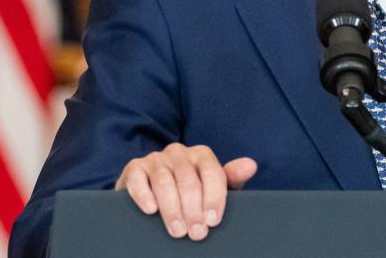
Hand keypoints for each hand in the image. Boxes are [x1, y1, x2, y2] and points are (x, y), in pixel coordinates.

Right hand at [115, 143, 256, 240]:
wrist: (151, 190)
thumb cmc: (189, 192)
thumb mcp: (212, 187)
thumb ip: (231, 178)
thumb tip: (251, 165)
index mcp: (202, 155)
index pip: (212, 172)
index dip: (214, 197)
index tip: (213, 221)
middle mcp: (179, 152)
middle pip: (188, 179)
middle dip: (193, 210)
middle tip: (196, 233)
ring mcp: (156, 158)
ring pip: (165, 181)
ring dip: (172, 209)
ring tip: (178, 231)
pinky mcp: (134, 167)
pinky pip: (138, 179)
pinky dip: (144, 195)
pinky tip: (151, 210)